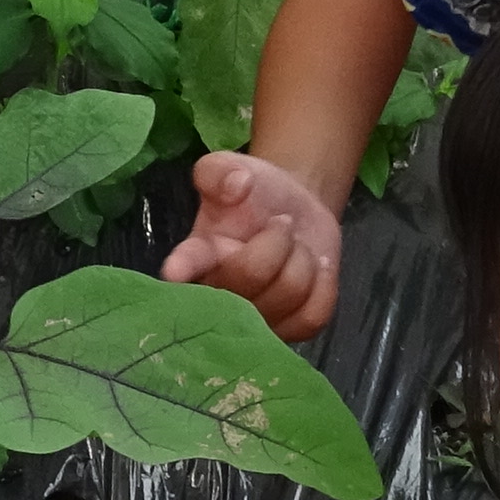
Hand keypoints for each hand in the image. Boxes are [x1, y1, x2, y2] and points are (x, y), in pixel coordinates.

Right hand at [163, 149, 342, 343]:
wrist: (293, 212)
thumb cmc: (253, 192)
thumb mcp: (230, 168)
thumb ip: (220, 171)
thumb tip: (238, 184)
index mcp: (198, 255)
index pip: (187, 264)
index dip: (183, 268)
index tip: (176, 270)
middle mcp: (218, 294)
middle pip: (251, 275)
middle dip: (277, 241)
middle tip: (280, 223)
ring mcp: (253, 320)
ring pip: (288, 294)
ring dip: (302, 260)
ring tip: (295, 247)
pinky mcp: (289, 330)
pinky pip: (312, 314)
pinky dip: (323, 286)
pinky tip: (314, 269)